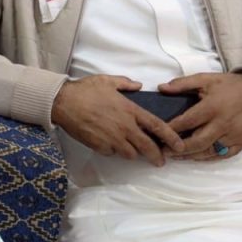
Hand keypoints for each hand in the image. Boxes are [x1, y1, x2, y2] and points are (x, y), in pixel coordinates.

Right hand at [51, 75, 183, 166]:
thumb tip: (138, 85)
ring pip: (130, 153)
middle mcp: (125, 127)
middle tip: (160, 161)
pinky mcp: (99, 146)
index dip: (171, 138)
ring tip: (132, 151)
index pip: (158, 127)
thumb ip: (125, 83)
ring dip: (133, 153)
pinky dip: (113, 151)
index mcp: (130, 110)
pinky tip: (110, 145)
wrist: (62, 102)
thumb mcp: (107, 81)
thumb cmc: (85, 90)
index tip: (179, 146)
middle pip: (148, 147)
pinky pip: (112, 152)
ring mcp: (112, 138)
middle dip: (157, 156)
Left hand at [161, 73, 241, 160]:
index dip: (171, 129)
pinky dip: (208, 158)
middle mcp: (223, 124)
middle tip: (162, 151)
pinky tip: (195, 156)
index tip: (156, 133)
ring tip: (175, 155)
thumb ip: (183, 84)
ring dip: (190, 155)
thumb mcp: (207, 79)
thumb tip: (161, 88)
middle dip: (178, 148)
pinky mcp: (241, 142)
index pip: (187, 122)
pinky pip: (223, 155)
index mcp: (212, 107)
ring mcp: (234, 135)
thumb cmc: (230, 86)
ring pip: (209, 151)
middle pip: (197, 141)